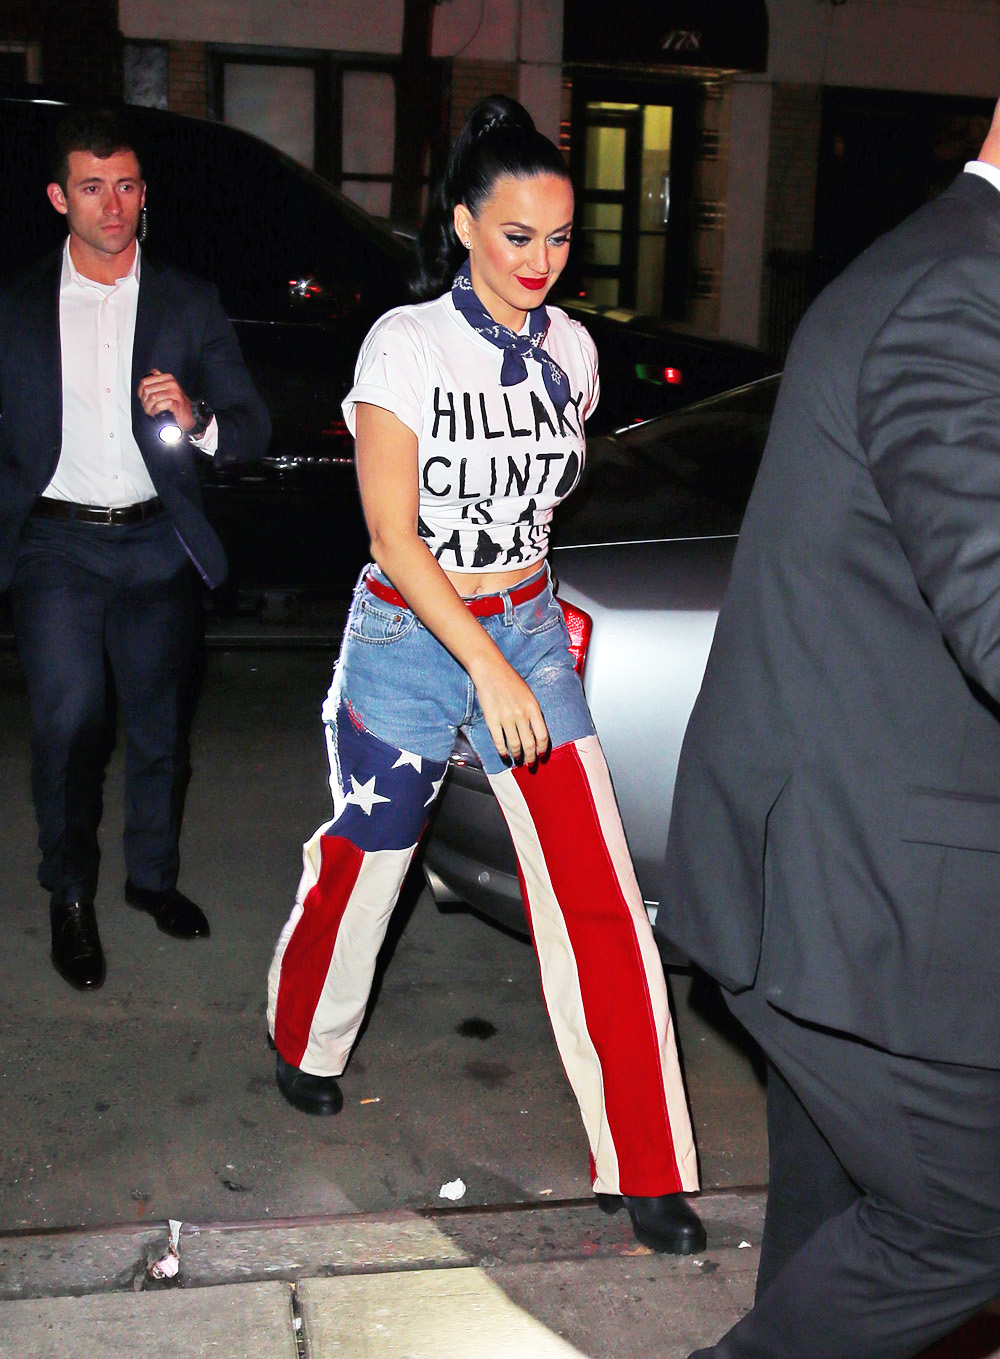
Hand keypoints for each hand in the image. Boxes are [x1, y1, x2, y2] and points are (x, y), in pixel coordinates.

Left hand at [137, 368, 194, 432]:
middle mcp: (172, 384)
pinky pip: (160, 405)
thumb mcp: (166, 389)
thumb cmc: (176, 404)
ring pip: (153, 397)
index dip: (140, 392)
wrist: (188, 417)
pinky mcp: (177, 404)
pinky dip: (156, 410)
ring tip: (151, 411)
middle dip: (144, 401)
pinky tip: (157, 413)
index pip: (145, 381)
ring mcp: (175, 393)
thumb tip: (148, 375)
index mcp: (168, 378)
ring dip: (149, 407)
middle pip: (147, 390)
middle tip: (147, 407)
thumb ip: (157, 380)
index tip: (143, 399)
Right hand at [470, 652, 549, 766]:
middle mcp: (521, 715)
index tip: (541, 755)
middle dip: (531, 757)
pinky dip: (502, 750)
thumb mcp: (529, 694)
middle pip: (529, 744)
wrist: (491, 670)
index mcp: (533, 708)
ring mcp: (506, 718)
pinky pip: (499, 741)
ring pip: (514, 745)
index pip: (542, 736)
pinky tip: (504, 754)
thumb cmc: (510, 680)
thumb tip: (536, 732)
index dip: (542, 749)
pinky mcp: (492, 720)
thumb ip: (533, 712)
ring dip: (517, 755)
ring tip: (517, 760)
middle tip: (530, 764)